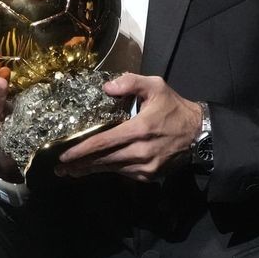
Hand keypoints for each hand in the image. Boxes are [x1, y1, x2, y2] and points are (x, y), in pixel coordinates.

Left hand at [55, 73, 202, 181]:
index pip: (103, 142)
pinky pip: (124, 173)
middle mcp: (141, 151)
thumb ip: (131, 82)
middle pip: (103, 160)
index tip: (64, 155)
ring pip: (112, 169)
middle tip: (59, 167)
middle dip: (80, 164)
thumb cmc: (174, 108)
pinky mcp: (150, 175)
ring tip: (72, 170)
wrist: (199, 133)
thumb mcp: (156, 86)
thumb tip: (106, 87)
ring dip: (91, 169)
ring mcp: (146, 166)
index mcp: (139, 129)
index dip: (81, 150)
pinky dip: (109, 170)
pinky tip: (96, 167)